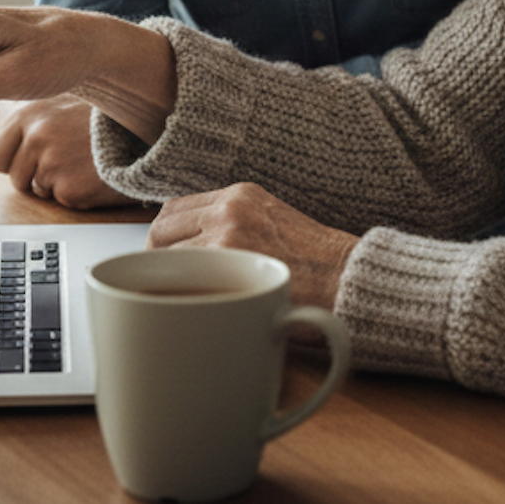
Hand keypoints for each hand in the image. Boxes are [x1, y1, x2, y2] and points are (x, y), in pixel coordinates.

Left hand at [0, 95, 129, 208]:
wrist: (146, 129)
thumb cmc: (104, 119)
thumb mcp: (61, 105)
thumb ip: (32, 124)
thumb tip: (7, 148)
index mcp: (29, 115)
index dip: (15, 163)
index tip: (32, 159)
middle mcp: (36, 137)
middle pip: (15, 178)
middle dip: (33, 177)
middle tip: (63, 162)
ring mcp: (52, 164)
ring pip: (38, 191)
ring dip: (57, 184)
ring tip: (82, 162)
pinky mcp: (69, 190)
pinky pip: (62, 201)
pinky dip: (77, 193)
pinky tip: (94, 173)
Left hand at [150, 183, 355, 312]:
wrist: (347, 277)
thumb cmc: (314, 261)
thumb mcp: (271, 222)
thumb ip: (232, 225)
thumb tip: (191, 246)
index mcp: (238, 194)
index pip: (174, 208)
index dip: (164, 237)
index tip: (165, 258)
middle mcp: (228, 208)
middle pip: (160, 230)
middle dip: (157, 260)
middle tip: (165, 286)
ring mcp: (226, 236)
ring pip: (166, 257)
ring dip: (167, 281)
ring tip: (178, 301)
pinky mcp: (230, 267)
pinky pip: (183, 281)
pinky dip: (180, 297)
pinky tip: (191, 311)